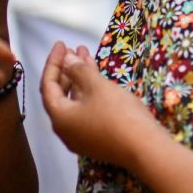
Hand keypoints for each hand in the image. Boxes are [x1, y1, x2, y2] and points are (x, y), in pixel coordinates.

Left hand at [40, 41, 159, 168]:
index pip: (48, 86)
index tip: (61, 45)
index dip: (53, 63)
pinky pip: (86, 110)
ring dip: (79, 79)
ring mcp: (81, 137)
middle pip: (60, 95)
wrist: (145, 148)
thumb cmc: (117, 114)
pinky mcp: (97, 139)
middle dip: (67, 70)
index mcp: (59, 118)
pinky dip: (88, 92)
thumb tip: (68, 61)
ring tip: (86, 56)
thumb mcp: (96, 86)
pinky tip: (98, 78)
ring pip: (75, 102)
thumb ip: (79, 70)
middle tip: (74, 50)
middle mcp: (65, 130)